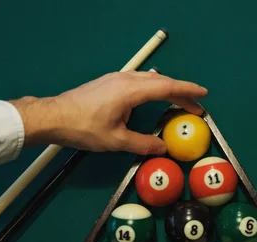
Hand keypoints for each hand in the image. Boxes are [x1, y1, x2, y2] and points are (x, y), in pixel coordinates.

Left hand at [11, 71, 207, 154]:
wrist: (53, 116)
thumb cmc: (84, 128)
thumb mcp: (116, 141)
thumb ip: (142, 144)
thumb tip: (163, 148)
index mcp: (130, 91)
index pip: (166, 87)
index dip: (187, 91)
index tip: (203, 95)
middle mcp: (126, 79)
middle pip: (161, 81)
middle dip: (181, 92)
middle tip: (196, 105)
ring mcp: (116, 78)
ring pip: (149, 79)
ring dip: (167, 89)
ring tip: (178, 102)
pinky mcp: (109, 82)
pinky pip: (139, 80)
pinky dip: (153, 88)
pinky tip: (153, 98)